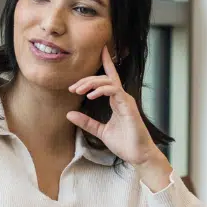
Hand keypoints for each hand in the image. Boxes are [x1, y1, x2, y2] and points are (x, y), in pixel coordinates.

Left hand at [67, 49, 172, 190]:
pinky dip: (100, 90)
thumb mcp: (100, 131)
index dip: (106, 62)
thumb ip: (86, 122)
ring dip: (90, 83)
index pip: (109, 78)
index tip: (99, 50)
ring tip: (77, 91)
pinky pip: (114, 90)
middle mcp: (122, 97)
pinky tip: (90, 95)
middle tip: (72, 88)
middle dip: (86, 80)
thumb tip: (68, 114)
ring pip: (107, 81)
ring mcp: (126, 100)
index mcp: (116, 100)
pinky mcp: (128, 106)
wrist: (138, 155)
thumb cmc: (124, 143)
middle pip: (103, 78)